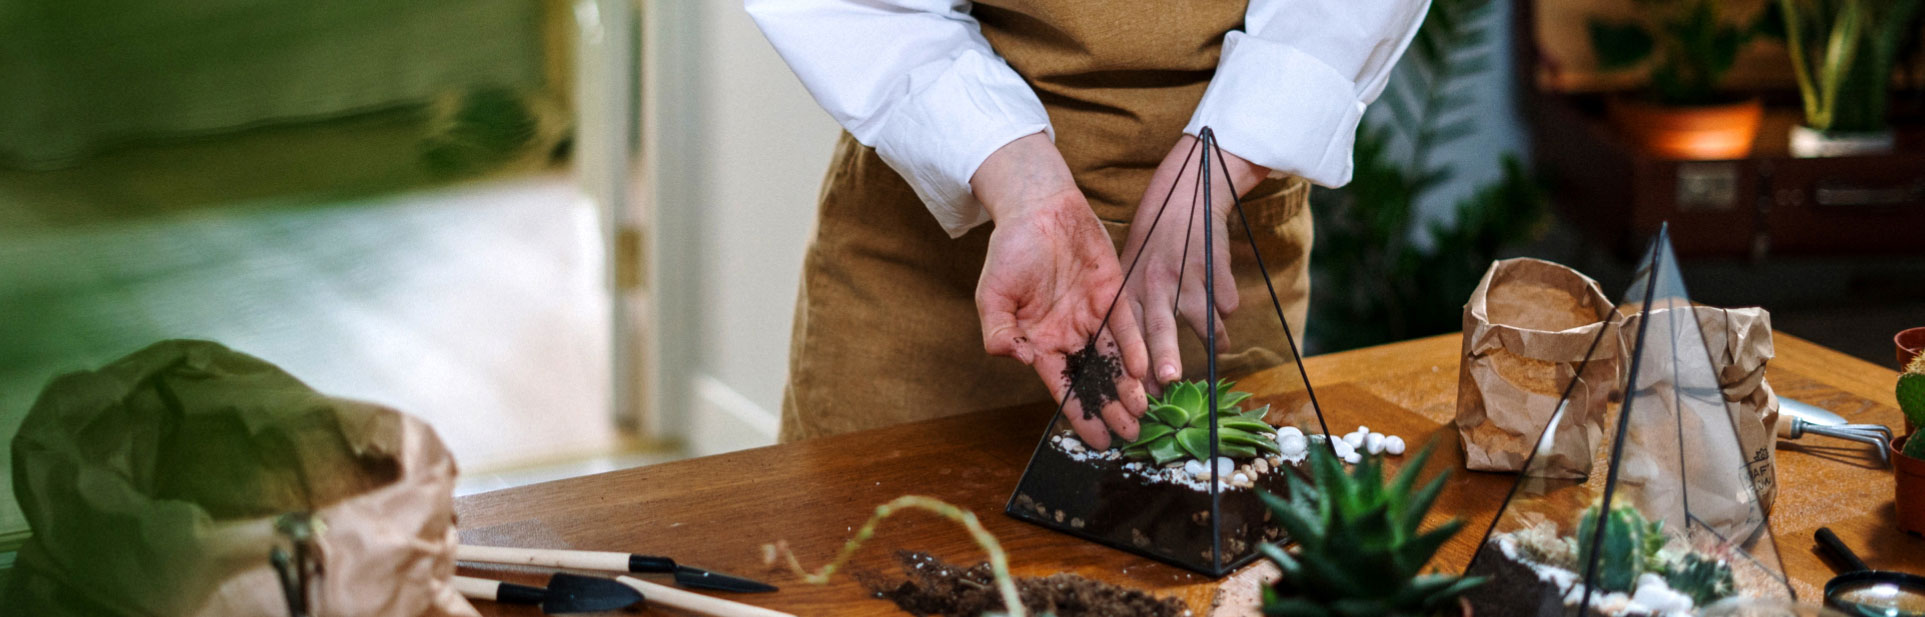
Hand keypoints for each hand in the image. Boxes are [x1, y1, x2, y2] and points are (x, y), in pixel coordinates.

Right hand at [972, 133, 1149, 449]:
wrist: (1037, 208)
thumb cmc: (1010, 251)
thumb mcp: (992, 294)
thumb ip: (998, 330)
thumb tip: (1009, 358)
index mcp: (1040, 343)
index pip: (1063, 387)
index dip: (1081, 415)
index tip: (1097, 442)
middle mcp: (1070, 336)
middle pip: (1095, 380)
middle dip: (1112, 409)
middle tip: (1131, 434)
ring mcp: (1093, 317)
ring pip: (1116, 360)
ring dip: (1129, 387)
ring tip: (1143, 413)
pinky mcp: (1114, 295)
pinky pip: (1128, 327)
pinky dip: (1136, 348)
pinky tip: (1145, 370)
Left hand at [1116, 135, 1268, 394]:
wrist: (1188, 193)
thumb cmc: (1155, 238)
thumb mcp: (1132, 266)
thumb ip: (1135, 306)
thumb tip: (1140, 362)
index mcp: (1131, 284)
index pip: (1129, 329)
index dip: (1134, 361)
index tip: (1141, 391)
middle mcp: (1155, 281)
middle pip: (1159, 325)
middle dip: (1165, 356)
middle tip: (1168, 380)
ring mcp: (1187, 273)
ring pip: (1203, 319)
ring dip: (1214, 338)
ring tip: (1219, 349)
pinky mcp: (1214, 267)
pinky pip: (1226, 303)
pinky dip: (1226, 308)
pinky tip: (1222, 303)